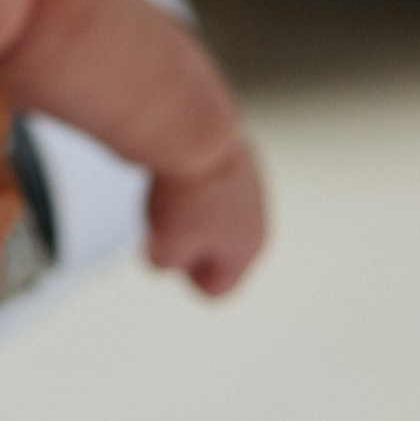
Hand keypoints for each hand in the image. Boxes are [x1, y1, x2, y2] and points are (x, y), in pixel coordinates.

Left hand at [146, 148, 267, 297]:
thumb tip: (164, 253)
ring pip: (213, 213)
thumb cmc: (187, 192)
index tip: (171, 254)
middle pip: (216, 248)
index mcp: (247, 248)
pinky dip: (191, 181)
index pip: (217, 288)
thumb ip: (164, 262)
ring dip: (189, 211)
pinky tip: (174, 170)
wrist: (194, 132)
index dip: (187, 277)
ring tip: (168, 195)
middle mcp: (255, 216)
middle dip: (189, 244)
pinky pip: (208, 182)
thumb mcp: (166, 247)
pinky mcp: (231, 155)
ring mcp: (247, 182)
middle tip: (166, 225)